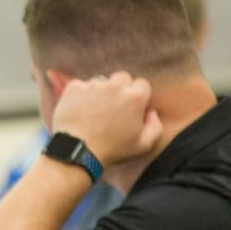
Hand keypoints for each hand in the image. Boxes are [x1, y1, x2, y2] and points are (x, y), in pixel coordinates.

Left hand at [48, 71, 162, 166]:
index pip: (142, 84)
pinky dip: (81, 95)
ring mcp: (94, 85)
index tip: (130, 108)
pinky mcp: (75, 87)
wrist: (77, 151)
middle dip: (120, 89)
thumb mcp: (143, 146)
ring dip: (100, 92)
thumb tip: (151, 112)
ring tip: (94, 112)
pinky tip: (80, 111)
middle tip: (112, 108)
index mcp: (135, 98)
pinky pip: (81, 86)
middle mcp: (115, 86)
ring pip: (101, 82)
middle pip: (122, 78)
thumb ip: (155, 127)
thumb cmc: (111, 151)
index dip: (137, 96)